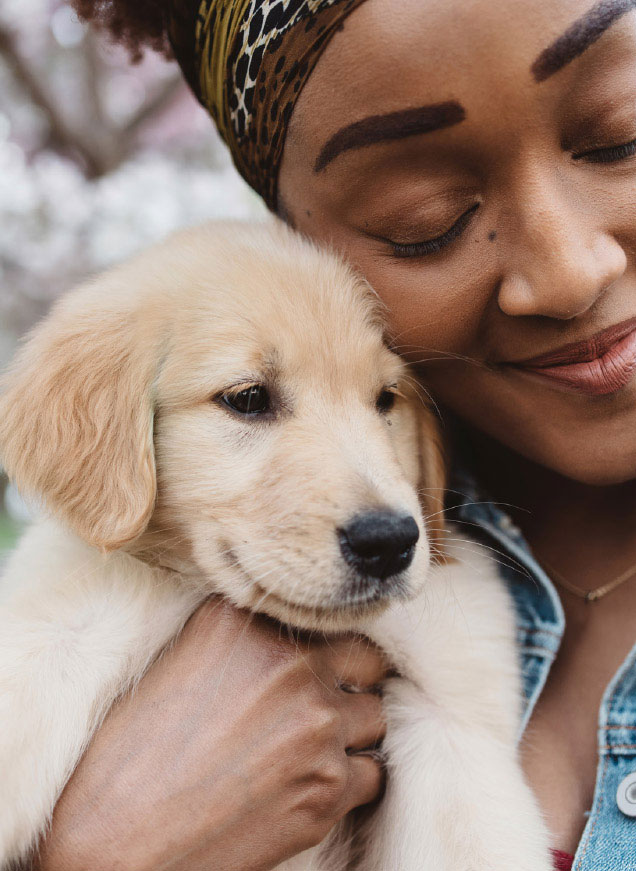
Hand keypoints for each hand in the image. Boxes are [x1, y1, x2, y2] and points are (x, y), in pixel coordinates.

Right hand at [37, 598, 386, 870]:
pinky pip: (372, 772)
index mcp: (248, 624)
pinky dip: (349, 781)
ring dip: (351, 731)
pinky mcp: (329, 787)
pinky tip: (311, 784)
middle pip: (366, 658)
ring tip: (309, 748)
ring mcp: (317, 724)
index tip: (316, 660)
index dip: (323, 642)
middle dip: (350, 679)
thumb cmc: (135, 753)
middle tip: (321, 702)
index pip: (324, 615)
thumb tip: (288, 628)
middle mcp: (290, 664)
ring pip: (373, 715)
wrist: (119, 840)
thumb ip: (243, 634)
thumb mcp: (182, 658)